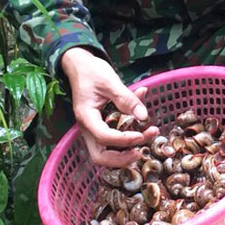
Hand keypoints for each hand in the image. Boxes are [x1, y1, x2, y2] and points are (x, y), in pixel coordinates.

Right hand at [59, 47, 158, 165]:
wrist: (79, 65)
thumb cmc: (92, 71)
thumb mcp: (110, 81)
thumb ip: (126, 98)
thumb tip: (144, 116)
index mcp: (86, 117)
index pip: (104, 137)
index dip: (124, 140)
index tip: (141, 134)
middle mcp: (87, 128)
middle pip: (100, 156)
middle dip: (121, 158)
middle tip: (141, 151)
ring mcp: (92, 129)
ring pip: (105, 153)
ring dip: (125, 152)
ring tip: (144, 139)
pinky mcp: (99, 127)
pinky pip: (111, 141)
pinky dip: (125, 140)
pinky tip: (140, 127)